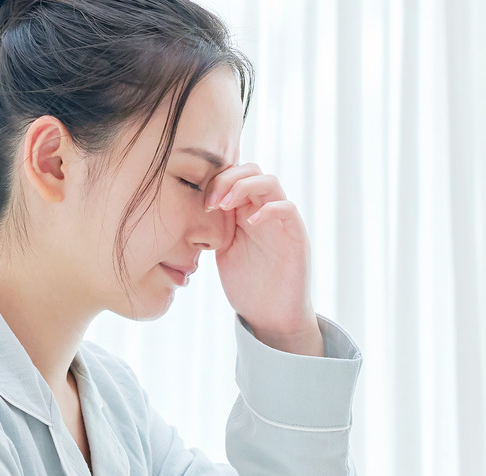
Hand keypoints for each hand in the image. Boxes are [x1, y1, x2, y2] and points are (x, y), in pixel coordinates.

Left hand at [205, 163, 323, 355]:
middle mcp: (264, 211)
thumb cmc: (246, 285)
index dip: (216, 179)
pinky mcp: (296, 236)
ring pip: (269, 182)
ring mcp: (281, 222)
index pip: (235, 175)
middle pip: (251, 170)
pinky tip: (251, 223)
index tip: (200, 199)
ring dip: (244, 186)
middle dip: (228, 178)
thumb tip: (189, 205)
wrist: (270, 316)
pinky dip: (269, 209)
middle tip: (211, 201)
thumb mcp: (222, 249)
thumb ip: (214, 225)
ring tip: (226, 205)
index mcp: (245, 211)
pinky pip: (287, 208)